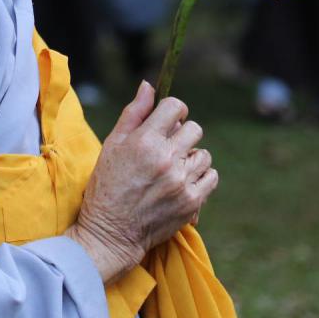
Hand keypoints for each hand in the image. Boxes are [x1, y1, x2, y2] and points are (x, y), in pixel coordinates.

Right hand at [66, 81, 217, 283]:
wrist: (111, 233)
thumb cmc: (107, 185)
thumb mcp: (112, 144)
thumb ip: (134, 113)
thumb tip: (148, 85)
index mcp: (144, 140)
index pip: (175, 106)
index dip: (173, 110)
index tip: (169, 120)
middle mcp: (165, 158)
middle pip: (194, 129)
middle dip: (183, 135)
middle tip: (169, 148)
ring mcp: (181, 181)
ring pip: (204, 154)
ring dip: (191, 158)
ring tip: (174, 169)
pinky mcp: (191, 201)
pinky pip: (211, 176)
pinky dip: (201, 177)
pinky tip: (184, 182)